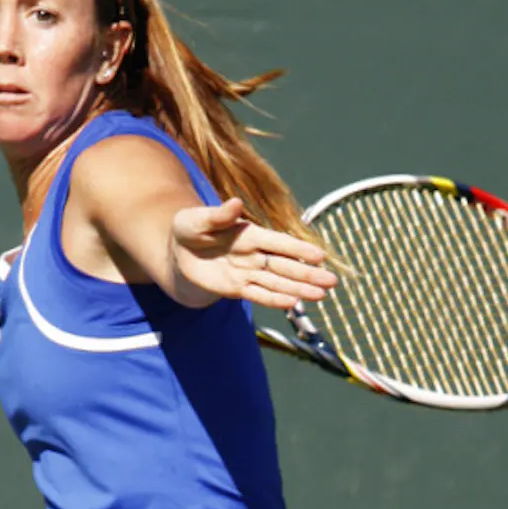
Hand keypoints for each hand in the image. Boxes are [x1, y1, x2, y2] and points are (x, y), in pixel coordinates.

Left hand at [170, 198, 337, 309]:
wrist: (175, 253)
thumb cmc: (188, 230)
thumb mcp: (197, 219)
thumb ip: (218, 215)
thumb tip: (236, 203)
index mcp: (249, 234)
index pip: (278, 242)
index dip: (298, 249)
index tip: (319, 256)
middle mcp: (253, 254)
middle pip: (285, 266)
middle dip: (308, 274)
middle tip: (332, 282)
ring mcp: (247, 273)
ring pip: (277, 283)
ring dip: (298, 290)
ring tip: (321, 296)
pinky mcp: (236, 289)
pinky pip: (258, 295)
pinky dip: (274, 300)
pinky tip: (293, 305)